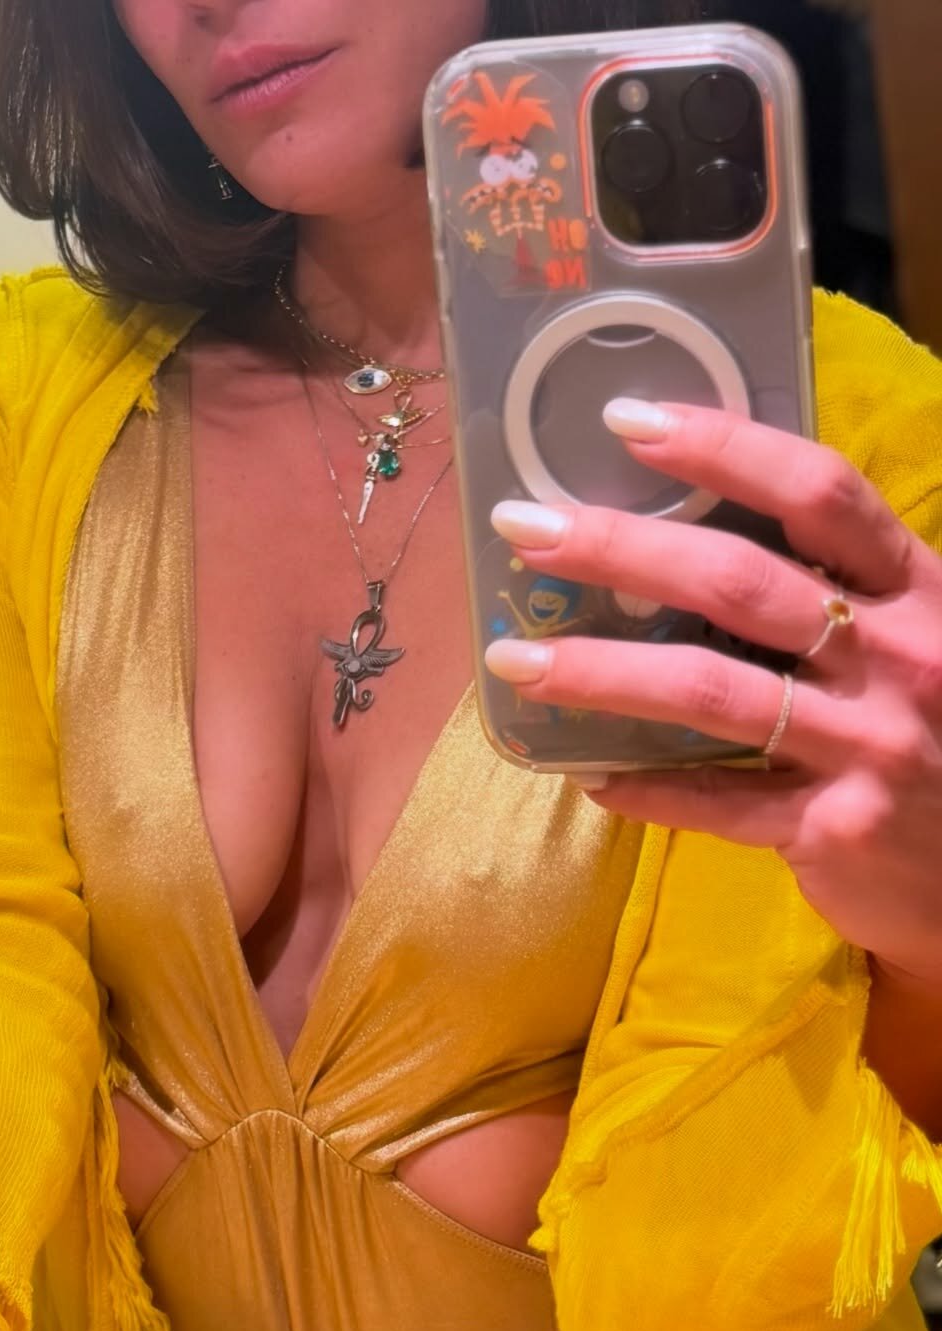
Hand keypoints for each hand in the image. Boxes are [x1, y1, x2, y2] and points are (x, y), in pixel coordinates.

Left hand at [484, 398, 941, 984]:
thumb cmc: (938, 728)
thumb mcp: (911, 637)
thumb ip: (828, 589)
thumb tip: (675, 539)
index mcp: (917, 588)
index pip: (819, 492)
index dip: (724, 448)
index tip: (627, 421)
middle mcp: (899, 655)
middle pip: (740, 582)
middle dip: (620, 549)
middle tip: (524, 527)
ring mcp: (870, 745)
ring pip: (709, 690)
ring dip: (597, 672)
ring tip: (512, 659)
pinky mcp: (837, 828)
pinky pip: (714, 802)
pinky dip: (643, 787)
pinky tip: (583, 772)